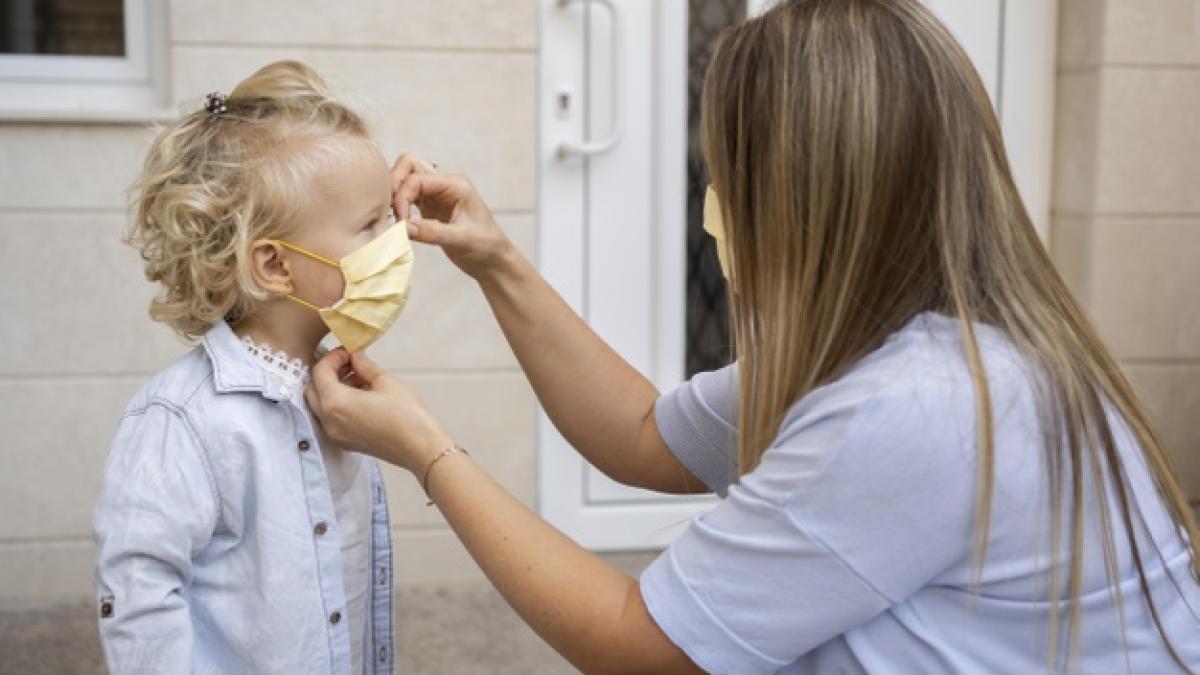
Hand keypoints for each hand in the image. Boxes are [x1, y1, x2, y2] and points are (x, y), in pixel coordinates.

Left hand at [305, 348, 454, 474]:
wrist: (420, 448)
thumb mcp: (386, 381)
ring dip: (332, 388)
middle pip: (313, 389)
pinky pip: (330, 418)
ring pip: (320, 405)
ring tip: (359, 378)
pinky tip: (361, 396)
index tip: (348, 351)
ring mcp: (335, 434)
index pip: (320, 372)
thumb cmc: (406, 415)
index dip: (333, 357)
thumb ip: (365, 366)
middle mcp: (329, 421)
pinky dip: (338, 404)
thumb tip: (356, 357)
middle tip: (349, 363)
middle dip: (328, 373)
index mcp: (336, 402)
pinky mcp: (344, 442)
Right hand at [390, 153, 516, 280]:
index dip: (403, 196)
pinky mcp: (429, 207)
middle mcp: (444, 184)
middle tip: (392, 212)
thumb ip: (433, 232)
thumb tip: (404, 227)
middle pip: (408, 166)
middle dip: (395, 186)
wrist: (493, 260)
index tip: (401, 221)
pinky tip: (399, 224)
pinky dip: (398, 206)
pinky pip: (407, 197)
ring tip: (394, 219)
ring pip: (405, 180)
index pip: (417, 178)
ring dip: (395, 195)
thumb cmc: (486, 246)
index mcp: (455, 184)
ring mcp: (436, 194)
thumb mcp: (462, 239)